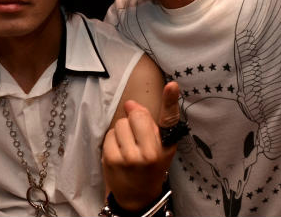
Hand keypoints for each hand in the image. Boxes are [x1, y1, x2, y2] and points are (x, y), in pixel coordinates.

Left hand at [103, 82, 180, 210]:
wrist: (137, 196)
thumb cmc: (151, 167)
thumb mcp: (160, 148)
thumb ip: (150, 124)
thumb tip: (130, 103)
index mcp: (164, 147)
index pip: (169, 120)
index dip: (171, 100)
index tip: (172, 85)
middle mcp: (149, 153)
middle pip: (135, 115)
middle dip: (133, 121)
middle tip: (137, 138)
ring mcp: (129, 157)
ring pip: (120, 124)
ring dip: (121, 132)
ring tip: (128, 147)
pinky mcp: (112, 160)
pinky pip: (109, 135)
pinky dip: (112, 141)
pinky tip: (118, 152)